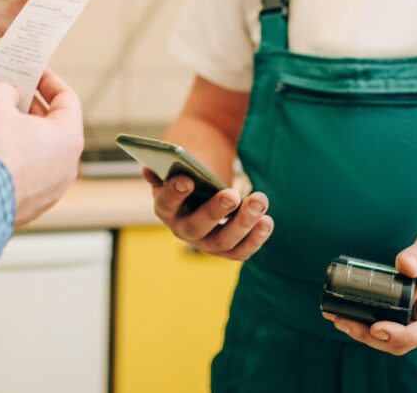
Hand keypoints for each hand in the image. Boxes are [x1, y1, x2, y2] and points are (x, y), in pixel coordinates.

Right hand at [0, 71, 83, 226]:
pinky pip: (25, 175)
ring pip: (39, 153)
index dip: (49, 80)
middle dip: (31, 106)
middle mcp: (66, 167)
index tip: (34, 70)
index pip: (68, 99)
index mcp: (68, 138)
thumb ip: (6, 89)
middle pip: (53, 127)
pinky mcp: (29, 207)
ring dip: (20, 134)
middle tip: (10, 92)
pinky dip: (13, 159)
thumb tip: (9, 96)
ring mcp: (50, 191)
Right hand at [145, 171, 272, 260]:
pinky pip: (240, 251)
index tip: (187, 180)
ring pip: (222, 241)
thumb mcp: (179, 165)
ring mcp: (204, 242)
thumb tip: (149, 170)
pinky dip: (255, 238)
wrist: (204, 184)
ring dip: (243, 222)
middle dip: (215, 211)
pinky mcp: (226, 249)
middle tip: (232, 195)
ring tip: (260, 201)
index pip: (166, 203)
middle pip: (196, 226)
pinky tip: (267, 221)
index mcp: (165, 207)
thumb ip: (167, 165)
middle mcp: (182, 229)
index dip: (175, 193)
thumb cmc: (191, 170)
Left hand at [323, 230, 416, 355]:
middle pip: (402, 343)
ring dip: (364, 335)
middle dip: (370, 337)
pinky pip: (390, 330)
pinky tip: (347, 316)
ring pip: (393, 341)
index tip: (377, 327)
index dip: (399, 335)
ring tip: (338, 319)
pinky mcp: (410, 319)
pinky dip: (368, 327)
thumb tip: (402, 265)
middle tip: (342, 320)